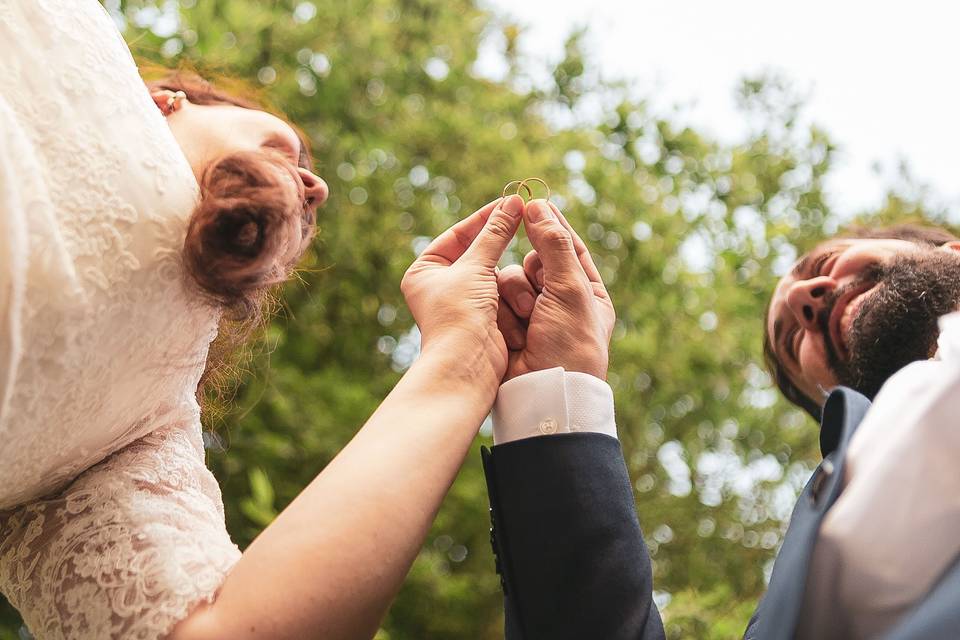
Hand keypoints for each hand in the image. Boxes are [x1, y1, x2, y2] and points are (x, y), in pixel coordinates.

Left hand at [401, 195, 524, 389]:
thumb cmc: (460, 315)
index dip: (484, 218)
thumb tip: (512, 203)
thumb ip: (495, 233)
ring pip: (495, 276)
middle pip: (478, 255)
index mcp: (424, 271)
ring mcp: (463, 305)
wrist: (467, 364)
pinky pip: (503, 297)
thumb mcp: (476, 266)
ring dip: (507, 279)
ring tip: (523, 268)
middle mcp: (439, 287)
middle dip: (499, 248)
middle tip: (523, 218)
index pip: (457, 234)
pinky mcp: (483, 321)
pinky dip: (512, 297)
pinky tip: (525, 296)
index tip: (510, 203)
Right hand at [496, 199, 614, 381]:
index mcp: (588, 295)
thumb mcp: (570, 289)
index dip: (553, 226)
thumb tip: (539, 205)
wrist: (544, 393)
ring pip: (511, 279)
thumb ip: (553, 244)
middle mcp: (560, 303)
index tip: (537, 203)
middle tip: (539, 290)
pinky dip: (504, 312)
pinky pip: (496, 300)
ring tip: (529, 320)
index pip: (570, 248)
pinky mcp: (505, 327)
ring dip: (517, 296)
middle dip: (533, 274)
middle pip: (534, 262)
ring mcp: (531, 316)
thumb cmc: (569, 344)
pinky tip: (514, 331)